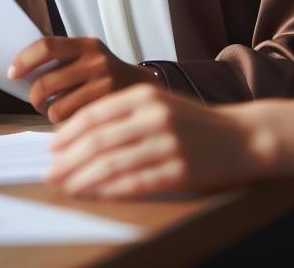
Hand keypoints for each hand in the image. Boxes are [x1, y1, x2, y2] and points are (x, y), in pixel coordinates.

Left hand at [8, 36, 156, 123]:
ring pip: (55, 107)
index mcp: (87, 44)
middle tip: (36, 100)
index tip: (13, 73)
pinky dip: (65, 123)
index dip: (24, 60)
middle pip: (45, 83)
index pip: (46, 46)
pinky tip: (73, 117)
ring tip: (58, 109)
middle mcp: (96, 61)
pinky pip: (70, 121)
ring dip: (50, 113)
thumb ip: (61, 58)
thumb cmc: (103, 73)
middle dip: (33, 97)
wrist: (142, 87)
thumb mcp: (88, 55)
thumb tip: (19, 70)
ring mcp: (103, 84)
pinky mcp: (106, 107)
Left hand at [47, 84, 267, 197]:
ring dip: (83, 179)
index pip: (95, 114)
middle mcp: (156, 116)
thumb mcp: (162, 106)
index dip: (68, 134)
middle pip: (98, 140)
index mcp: (147, 96)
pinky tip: (95, 196)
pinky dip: (109, 191)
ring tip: (66, 188)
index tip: (51, 150)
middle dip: (68, 160)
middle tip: (50, 174)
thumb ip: (126, 115)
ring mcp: (168, 144)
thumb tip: (81, 137)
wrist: (243, 137)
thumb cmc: (197, 124)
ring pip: (111, 164)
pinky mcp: (179, 171)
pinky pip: (134, 183)